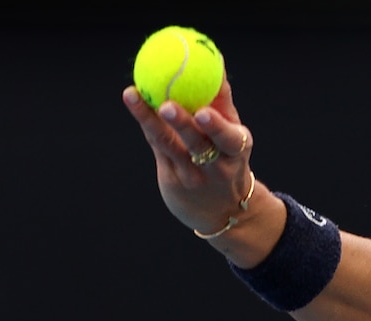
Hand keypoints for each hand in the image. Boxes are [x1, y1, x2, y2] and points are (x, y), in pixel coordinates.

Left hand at [122, 73, 254, 234]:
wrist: (224, 210)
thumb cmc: (228, 158)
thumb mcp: (234, 135)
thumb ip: (222, 102)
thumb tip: (215, 60)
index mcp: (237, 151)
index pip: (229, 140)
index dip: (217, 127)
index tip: (204, 112)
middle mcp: (216, 167)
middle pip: (198, 144)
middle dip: (182, 125)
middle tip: (166, 105)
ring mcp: (192, 177)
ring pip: (169, 145)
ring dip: (150, 120)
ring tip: (133, 96)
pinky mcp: (173, 182)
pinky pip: (157, 146)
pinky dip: (146, 123)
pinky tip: (134, 101)